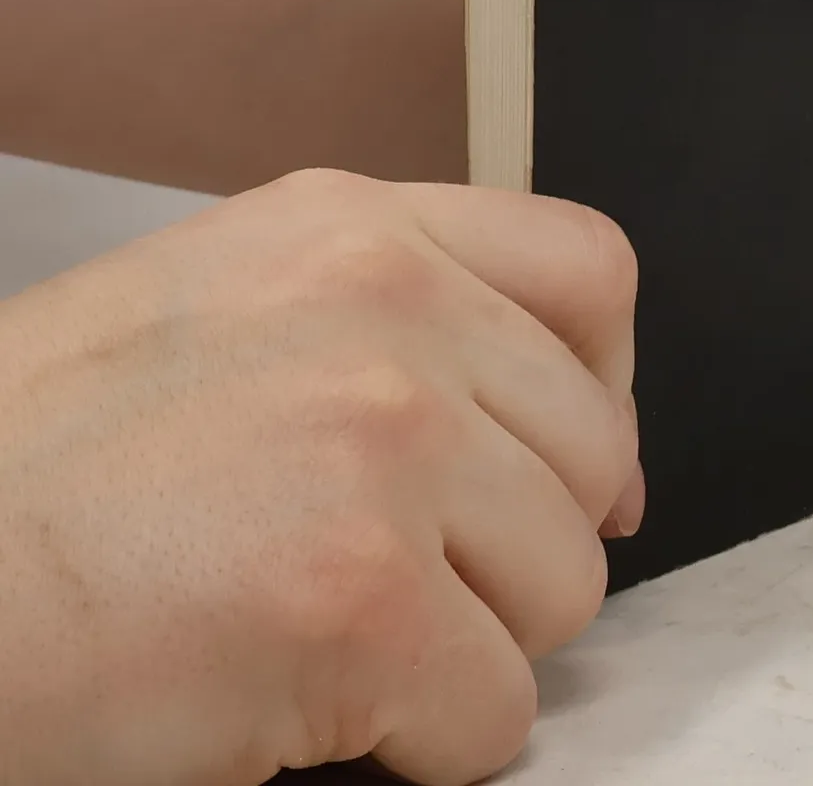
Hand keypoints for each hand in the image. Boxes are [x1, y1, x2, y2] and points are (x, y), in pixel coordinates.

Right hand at [0, 169, 644, 785]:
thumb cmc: (30, 473)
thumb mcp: (219, 311)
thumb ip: (399, 331)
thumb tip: (592, 447)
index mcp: (351, 230)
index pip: (590, 272)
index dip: (604, 389)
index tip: (569, 470)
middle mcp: (387, 309)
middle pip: (591, 451)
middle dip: (520, 544)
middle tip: (404, 584)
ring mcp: (383, 444)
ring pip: (563, 585)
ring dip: (467, 645)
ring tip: (327, 637)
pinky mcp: (361, 600)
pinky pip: (495, 709)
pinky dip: (423, 742)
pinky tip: (307, 707)